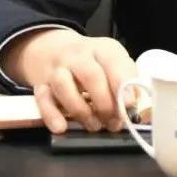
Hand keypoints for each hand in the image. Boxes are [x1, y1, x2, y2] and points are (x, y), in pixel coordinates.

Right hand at [2, 28, 137, 133]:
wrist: (55, 49)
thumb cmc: (95, 63)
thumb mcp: (115, 64)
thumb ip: (127, 83)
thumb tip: (135, 109)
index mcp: (104, 49)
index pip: (114, 63)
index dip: (122, 85)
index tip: (129, 106)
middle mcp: (79, 55)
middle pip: (90, 75)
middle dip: (104, 103)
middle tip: (113, 123)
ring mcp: (57, 68)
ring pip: (64, 85)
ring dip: (80, 110)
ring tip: (94, 125)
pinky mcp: (41, 84)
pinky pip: (42, 99)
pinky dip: (51, 114)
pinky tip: (61, 127)